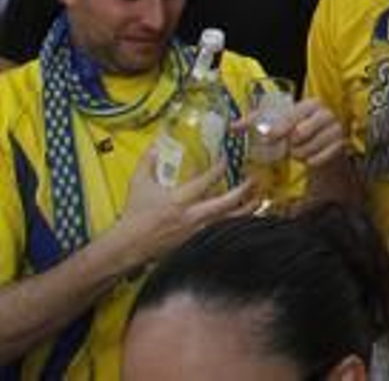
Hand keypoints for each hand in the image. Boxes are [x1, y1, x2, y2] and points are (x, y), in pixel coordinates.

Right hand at [114, 150, 256, 270]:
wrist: (128, 246)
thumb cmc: (134, 215)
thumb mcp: (138, 184)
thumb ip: (148, 162)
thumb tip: (154, 144)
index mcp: (179, 200)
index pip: (207, 181)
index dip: (220, 167)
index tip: (227, 158)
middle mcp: (192, 216)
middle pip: (227, 203)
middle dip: (244, 190)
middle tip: (255, 179)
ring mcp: (196, 232)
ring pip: (229, 221)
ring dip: (246, 209)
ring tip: (257, 199)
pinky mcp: (196, 243)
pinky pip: (221, 232)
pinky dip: (234, 225)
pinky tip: (242, 219)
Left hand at [241, 99, 345, 170]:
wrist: (323, 141)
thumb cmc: (298, 128)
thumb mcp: (278, 122)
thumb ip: (256, 122)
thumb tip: (232, 126)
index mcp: (311, 104)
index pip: (293, 115)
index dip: (279, 127)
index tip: (268, 137)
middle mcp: (326, 114)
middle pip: (301, 132)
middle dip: (289, 143)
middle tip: (285, 147)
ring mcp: (336, 129)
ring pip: (310, 147)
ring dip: (299, 153)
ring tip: (296, 152)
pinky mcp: (341, 145)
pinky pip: (320, 157)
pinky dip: (310, 160)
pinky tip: (307, 158)